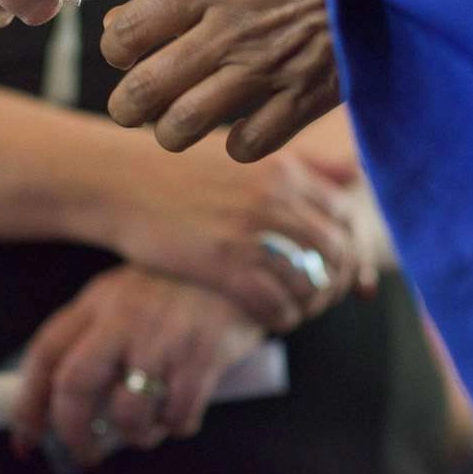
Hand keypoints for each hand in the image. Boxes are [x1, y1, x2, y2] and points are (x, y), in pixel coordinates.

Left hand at [10, 266, 262, 466]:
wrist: (249, 261)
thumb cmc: (187, 286)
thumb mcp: (133, 294)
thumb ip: (104, 335)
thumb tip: (78, 402)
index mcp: (99, 299)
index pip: (45, 353)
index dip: (29, 403)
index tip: (27, 436)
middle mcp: (124, 316)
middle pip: (74, 386)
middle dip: (74, 432)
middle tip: (86, 451)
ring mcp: (162, 335)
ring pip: (127, 411)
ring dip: (135, 434)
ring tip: (149, 428)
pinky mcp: (201, 354)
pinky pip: (177, 415)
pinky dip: (177, 426)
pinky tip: (183, 412)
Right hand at [93, 130, 365, 329]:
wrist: (117, 179)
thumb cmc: (178, 170)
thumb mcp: (243, 154)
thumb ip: (300, 165)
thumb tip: (354, 172)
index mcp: (283, 167)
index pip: (343, 214)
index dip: (348, 248)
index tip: (335, 269)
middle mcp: (274, 195)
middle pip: (334, 250)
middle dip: (334, 281)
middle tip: (318, 298)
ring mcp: (249, 229)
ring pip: (311, 281)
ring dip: (308, 304)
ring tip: (294, 310)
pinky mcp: (223, 262)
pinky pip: (276, 303)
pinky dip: (281, 317)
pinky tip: (267, 319)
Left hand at [100, 0, 337, 162]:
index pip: (131, 31)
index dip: (114, 45)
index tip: (120, 44)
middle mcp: (230, 32)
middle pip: (145, 90)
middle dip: (127, 103)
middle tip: (130, 102)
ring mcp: (268, 70)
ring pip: (185, 126)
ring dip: (170, 130)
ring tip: (173, 122)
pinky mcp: (308, 97)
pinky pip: (250, 143)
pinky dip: (235, 141)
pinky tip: (238, 124)